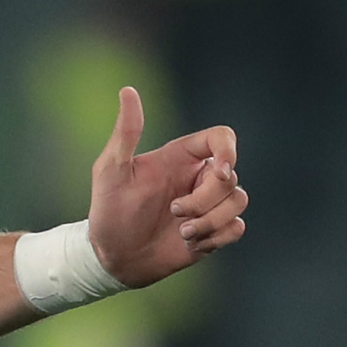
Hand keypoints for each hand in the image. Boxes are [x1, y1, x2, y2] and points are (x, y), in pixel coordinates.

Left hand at [87, 86, 247, 286]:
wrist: (111, 256)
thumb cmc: (108, 211)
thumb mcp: (111, 170)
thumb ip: (126, 132)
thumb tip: (128, 91)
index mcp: (179, 157)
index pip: (221, 138)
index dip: (229, 150)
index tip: (220, 171)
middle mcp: (197, 178)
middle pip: (232, 175)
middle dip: (206, 199)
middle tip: (174, 212)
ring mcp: (207, 205)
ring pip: (239, 201)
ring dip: (212, 220)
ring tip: (182, 232)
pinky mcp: (213, 230)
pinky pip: (237, 228)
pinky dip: (218, 237)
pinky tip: (190, 243)